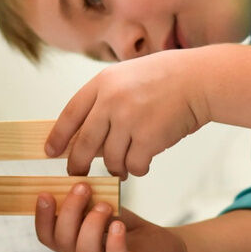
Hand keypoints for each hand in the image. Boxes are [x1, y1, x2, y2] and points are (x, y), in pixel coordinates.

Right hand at [35, 183, 187, 251]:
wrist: (162, 248)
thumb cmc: (126, 227)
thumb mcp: (103, 209)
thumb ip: (86, 202)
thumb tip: (72, 181)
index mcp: (73, 244)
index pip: (48, 236)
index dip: (41, 217)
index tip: (45, 193)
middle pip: (63, 241)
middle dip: (69, 211)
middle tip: (82, 187)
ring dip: (91, 225)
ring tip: (105, 205)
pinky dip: (114, 243)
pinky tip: (118, 225)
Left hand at [45, 48, 209, 177]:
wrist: (199, 80)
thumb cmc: (165, 79)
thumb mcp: (127, 77)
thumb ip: (105, 100)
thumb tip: (85, 136)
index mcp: (102, 83)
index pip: (70, 114)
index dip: (59, 136)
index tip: (51, 152)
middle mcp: (111, 101)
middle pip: (85, 143)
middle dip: (78, 164)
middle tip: (78, 174)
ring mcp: (129, 120)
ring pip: (111, 159)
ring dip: (117, 167)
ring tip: (125, 164)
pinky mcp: (148, 138)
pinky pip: (134, 165)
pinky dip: (138, 168)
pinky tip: (144, 162)